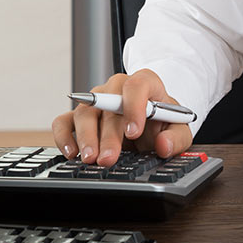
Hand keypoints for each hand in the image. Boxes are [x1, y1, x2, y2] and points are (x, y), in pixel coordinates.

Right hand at [50, 69, 191, 166]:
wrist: (151, 120)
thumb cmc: (163, 121)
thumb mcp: (179, 128)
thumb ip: (176, 137)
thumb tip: (163, 145)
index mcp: (145, 83)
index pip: (137, 85)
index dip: (134, 107)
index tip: (134, 132)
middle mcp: (116, 88)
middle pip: (108, 105)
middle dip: (108, 135)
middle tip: (109, 158)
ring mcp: (96, 100)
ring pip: (84, 113)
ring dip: (86, 138)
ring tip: (90, 159)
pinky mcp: (79, 115)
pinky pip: (64, 121)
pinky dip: (64, 136)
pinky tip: (72, 153)